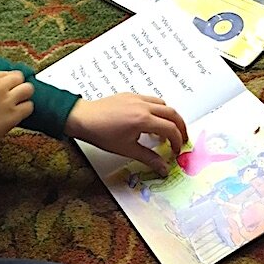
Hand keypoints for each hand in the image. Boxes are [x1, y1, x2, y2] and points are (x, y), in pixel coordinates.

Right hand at [0, 69, 33, 142]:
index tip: (3, 86)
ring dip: (24, 93)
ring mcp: (7, 100)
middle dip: (17, 83)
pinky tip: (20, 111)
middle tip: (14, 91)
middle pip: (18, 76)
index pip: (3, 72)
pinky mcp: (13, 115)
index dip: (4, 80)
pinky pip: (29, 106)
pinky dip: (26, 108)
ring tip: (20, 99)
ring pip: (27, 89)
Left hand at [64, 93, 186, 176]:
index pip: (170, 129)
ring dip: (169, 116)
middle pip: (172, 113)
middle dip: (180, 127)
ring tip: (166, 131)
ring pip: (163, 104)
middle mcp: (143, 106)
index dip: (177, 141)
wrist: (82, 118)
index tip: (175, 151)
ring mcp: (136, 98)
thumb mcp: (127, 149)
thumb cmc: (101, 133)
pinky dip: (157, 109)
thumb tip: (163, 169)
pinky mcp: (129, 95)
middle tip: (181, 139)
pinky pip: (151, 100)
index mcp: (143, 119)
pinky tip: (150, 121)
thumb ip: (149, 158)